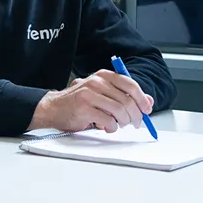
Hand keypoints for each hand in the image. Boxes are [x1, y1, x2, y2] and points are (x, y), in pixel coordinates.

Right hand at [32, 69, 152, 132]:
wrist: (54, 108)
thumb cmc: (80, 102)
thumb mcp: (103, 94)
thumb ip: (124, 96)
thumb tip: (148, 101)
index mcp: (103, 75)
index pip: (130, 85)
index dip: (142, 99)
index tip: (147, 110)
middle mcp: (96, 82)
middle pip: (127, 100)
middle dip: (135, 115)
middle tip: (136, 123)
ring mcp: (89, 94)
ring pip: (119, 111)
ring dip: (124, 122)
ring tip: (119, 125)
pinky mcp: (84, 109)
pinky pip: (108, 121)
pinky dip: (112, 127)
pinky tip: (107, 127)